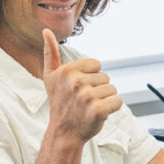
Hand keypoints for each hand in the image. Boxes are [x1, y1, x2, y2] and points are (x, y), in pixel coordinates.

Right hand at [41, 28, 122, 142]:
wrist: (63, 132)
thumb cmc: (59, 103)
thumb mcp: (51, 77)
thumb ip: (50, 53)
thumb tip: (46, 31)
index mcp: (67, 71)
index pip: (96, 64)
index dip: (91, 77)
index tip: (78, 88)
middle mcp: (76, 82)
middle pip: (105, 77)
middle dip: (98, 89)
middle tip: (83, 101)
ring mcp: (87, 96)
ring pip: (112, 89)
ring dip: (105, 99)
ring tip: (89, 108)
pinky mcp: (98, 110)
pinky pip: (118, 101)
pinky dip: (112, 108)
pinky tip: (98, 114)